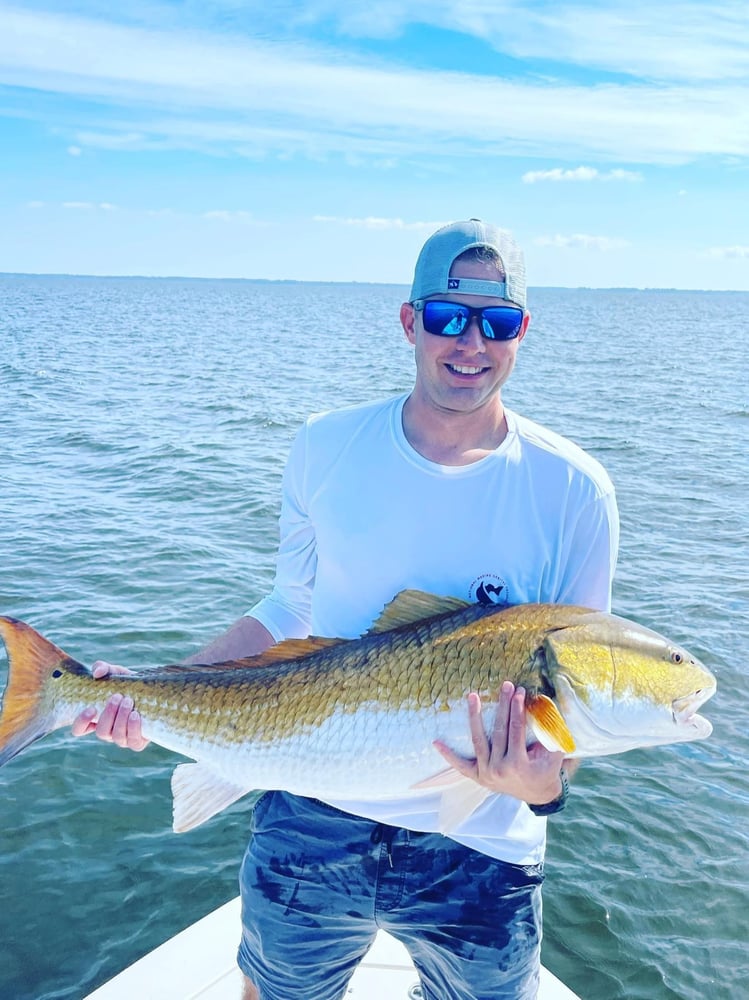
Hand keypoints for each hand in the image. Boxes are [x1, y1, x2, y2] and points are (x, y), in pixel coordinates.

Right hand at [71, 662, 148, 751]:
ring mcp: (122, 739)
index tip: (91, 708)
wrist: (152, 691)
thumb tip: (97, 672)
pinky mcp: (138, 742)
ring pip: (116, 737)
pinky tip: (136, 714)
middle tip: (117, 696)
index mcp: (95, 719)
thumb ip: (103, 668)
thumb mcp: (115, 673)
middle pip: (101, 732)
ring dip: (121, 718)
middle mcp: (107, 731)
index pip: (79, 729)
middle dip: (109, 714)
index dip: (81, 722)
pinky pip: (133, 742)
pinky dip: (133, 728)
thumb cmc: (127, 683)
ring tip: (128, 701)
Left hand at [434, 681, 564, 805]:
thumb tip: (551, 705)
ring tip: (473, 696)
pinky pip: (460, 765)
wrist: (538, 795)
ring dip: (475, 717)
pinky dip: (448, 755)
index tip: (519, 692)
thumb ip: (554, 733)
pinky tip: (436, 742)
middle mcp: (499, 769)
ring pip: (478, 741)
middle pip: (499, 731)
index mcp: (518, 764)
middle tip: (506, 686)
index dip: (518, 709)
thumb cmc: (547, 770)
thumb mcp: (555, 754)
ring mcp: (486, 773)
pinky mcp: (477, 776)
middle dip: (503, 706)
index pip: (516, 730)